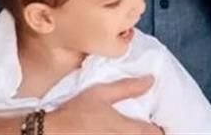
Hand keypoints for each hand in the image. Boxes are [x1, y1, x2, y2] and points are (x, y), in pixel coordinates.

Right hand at [47, 77, 163, 133]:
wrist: (50, 133)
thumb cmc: (74, 112)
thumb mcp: (100, 93)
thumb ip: (127, 88)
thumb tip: (151, 80)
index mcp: (125, 128)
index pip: (156, 133)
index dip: (160, 129)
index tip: (158, 123)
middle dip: (151, 134)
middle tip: (148, 128)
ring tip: (133, 131)